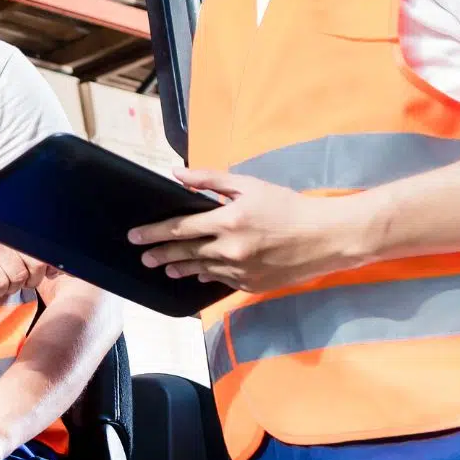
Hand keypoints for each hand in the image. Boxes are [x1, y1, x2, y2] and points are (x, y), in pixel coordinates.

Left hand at [127, 168, 383, 292]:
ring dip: (180, 268)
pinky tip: (199, 274)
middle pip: (184, 254)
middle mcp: (229, 250)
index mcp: (227, 222)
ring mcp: (240, 272)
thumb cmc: (288, 206)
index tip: (134, 236)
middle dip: (160, 255)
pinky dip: (208, 275)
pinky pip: (221, 281)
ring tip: (166, 268)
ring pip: (201, 271)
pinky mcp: (250, 285)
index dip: (153, 233)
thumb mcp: (250, 185)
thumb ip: (211, 180)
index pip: (179, 228)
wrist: (325, 238)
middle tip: (143, 256)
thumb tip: (177, 174)